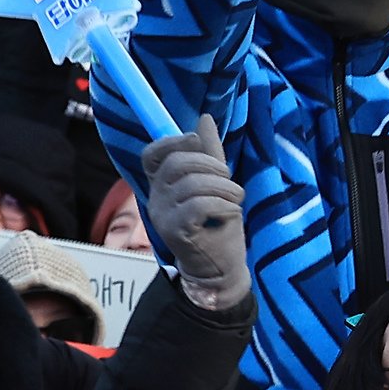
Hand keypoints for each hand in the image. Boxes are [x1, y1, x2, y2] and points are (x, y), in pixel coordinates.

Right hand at [144, 114, 249, 310]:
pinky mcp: (175, 231)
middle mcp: (156, 198)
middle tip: (230, 181)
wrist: (221, 271)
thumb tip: (204, 118)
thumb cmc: (218, 227)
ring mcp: (163, 216)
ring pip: (192, 184)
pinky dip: (223, 205)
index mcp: (162, 185)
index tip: (198, 142)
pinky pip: (199, 205)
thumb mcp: (215, 184)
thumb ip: (209, 153)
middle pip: (177, 163)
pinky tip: (231, 213)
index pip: (152, 154)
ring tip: (236, 199)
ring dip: (224, 188)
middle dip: (211, 165)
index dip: (173, 140)